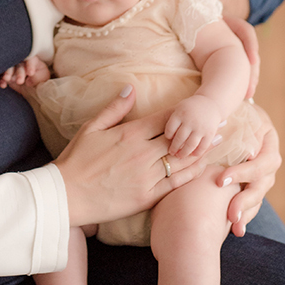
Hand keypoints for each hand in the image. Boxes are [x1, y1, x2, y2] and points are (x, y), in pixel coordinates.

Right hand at [0, 56, 50, 88]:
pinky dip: (1, 80)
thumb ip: (38, 78)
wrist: (32, 84)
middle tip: (20, 81)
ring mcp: (12, 67)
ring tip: (7, 79)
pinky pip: (1, 75)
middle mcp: (20, 61)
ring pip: (8, 67)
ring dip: (7, 73)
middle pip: (19, 64)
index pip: (30, 59)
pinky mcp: (6, 75)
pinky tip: (3, 85)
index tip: (31, 73)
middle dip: (19, 72)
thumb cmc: (39, 76)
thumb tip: (28, 81)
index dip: (30, 65)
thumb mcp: (43, 76)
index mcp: (31, 59)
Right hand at [55, 87, 204, 227]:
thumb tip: (130, 88)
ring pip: (181, 160)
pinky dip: (190, 174)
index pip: (164, 119)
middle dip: (198, 129)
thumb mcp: (91, 128)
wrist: (66, 195)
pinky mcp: (146, 196)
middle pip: (178, 137)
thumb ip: (114, 108)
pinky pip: (174, 183)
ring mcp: (145, 175)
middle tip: (218, 122)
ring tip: (216, 141)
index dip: (183, 113)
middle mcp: (141, 153)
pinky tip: (201, 167)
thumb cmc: (76, 160)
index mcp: (129, 133)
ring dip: (200, 150)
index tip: (197, 108)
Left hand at [165, 94, 221, 157]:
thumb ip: (172, 120)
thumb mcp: (179, 108)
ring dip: (184, 153)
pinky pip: (202, 147)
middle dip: (174, 148)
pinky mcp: (210, 133)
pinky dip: (197, 153)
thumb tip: (162, 137)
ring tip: (179, 156)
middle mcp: (190, 120)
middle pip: (179, 138)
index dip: (168, 136)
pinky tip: (192, 155)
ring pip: (190, 145)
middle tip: (171, 152)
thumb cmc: (190, 108)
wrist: (211, 103)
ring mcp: (201, 127)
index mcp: (180, 113)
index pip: (170, 128)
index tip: (168, 140)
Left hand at [178, 0, 257, 97]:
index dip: (250, 45)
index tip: (252, 60)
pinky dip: (226, 90)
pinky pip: (224, 77)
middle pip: (245, 55)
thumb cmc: (177, 0)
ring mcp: (220, 50)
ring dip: (242, 84)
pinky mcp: (210, 63)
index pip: (243, 31)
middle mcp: (225, 35)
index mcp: (223, 20)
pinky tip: (226, 104)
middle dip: (250, 73)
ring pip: (237, 68)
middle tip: (248, 92)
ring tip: (241, 102)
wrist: (171, 9)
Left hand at [215, 105, 279, 235]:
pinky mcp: (255, 184)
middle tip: (230, 213)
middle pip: (263, 183)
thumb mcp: (235, 111)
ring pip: (259, 195)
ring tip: (234, 226)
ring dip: (247, 212)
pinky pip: (254, 202)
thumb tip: (235, 132)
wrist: (235, 115)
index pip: (261, 161)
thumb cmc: (231, 111)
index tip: (220, 180)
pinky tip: (236, 230)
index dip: (243, 172)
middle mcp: (270, 158)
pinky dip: (245, 215)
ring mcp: (265, 173)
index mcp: (268, 139)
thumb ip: (233, 121)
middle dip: (246, 199)